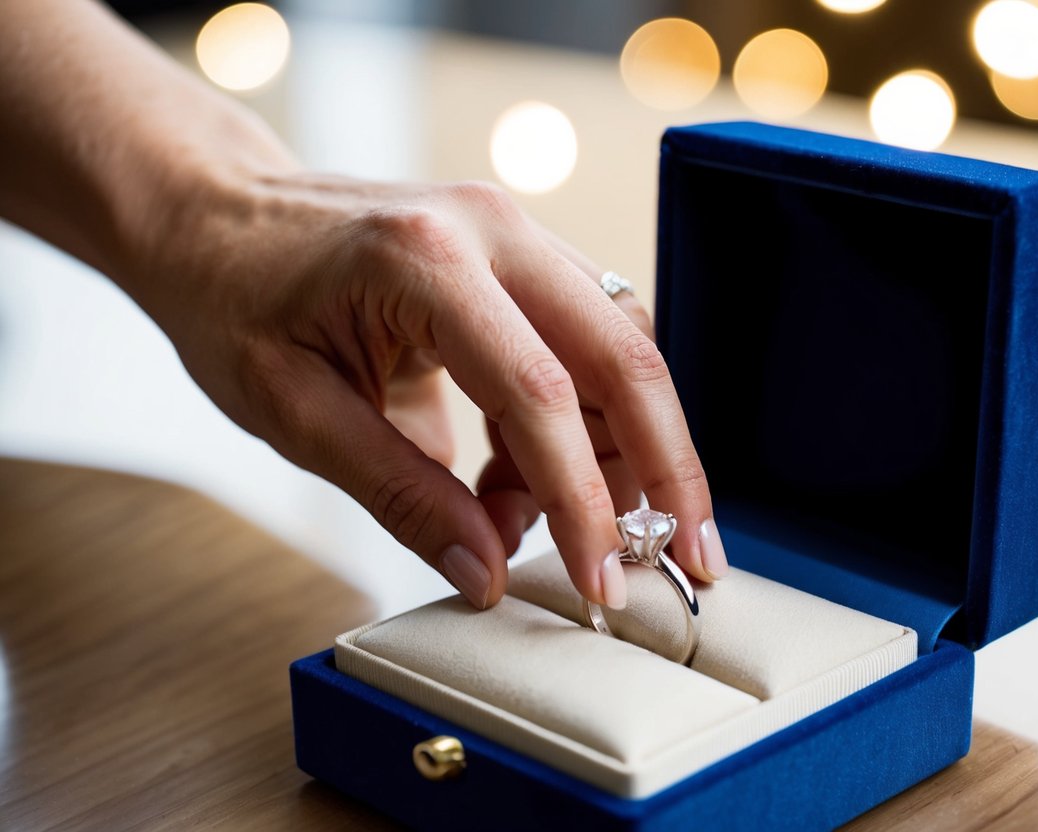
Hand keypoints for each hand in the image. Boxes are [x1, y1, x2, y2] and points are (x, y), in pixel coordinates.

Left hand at [139, 173, 728, 608]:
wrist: (216, 216)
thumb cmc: (236, 302)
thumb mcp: (296, 415)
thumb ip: (402, 495)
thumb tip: (486, 573)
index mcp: (427, 260)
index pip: (540, 393)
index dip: (583, 500)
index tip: (603, 582)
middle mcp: (493, 232)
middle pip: (624, 358)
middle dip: (667, 471)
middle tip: (688, 560)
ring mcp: (515, 236)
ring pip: (621, 350)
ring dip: (622, 452)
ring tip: (563, 527)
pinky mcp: (520, 260)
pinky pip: (586, 344)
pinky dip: (580, 425)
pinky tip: (525, 480)